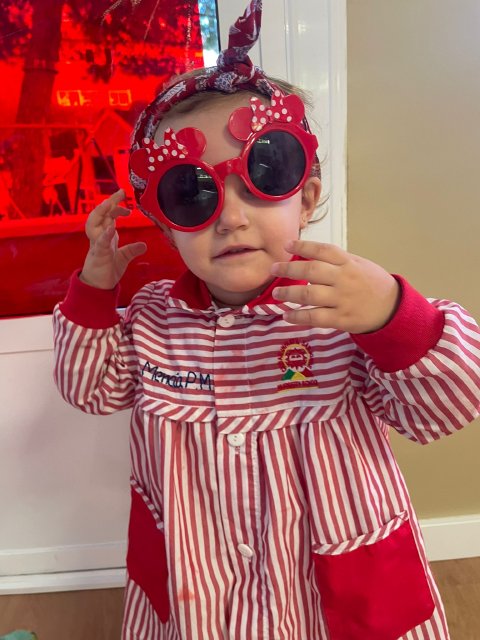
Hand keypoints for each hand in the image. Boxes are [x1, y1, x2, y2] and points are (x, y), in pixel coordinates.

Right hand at [80, 189, 146, 289]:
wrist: (98, 286)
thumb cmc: (107, 269)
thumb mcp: (124, 258)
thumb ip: (132, 250)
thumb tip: (144, 245)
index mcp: (105, 234)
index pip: (108, 215)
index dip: (115, 205)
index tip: (126, 199)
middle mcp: (99, 236)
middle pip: (100, 214)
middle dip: (109, 202)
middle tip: (121, 192)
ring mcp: (97, 244)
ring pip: (94, 224)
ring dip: (101, 213)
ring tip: (109, 204)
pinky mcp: (98, 255)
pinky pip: (100, 243)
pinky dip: (105, 235)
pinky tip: (111, 229)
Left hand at [271, 240, 399, 333]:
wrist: (392, 308)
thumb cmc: (371, 283)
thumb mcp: (358, 264)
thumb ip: (336, 260)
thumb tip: (307, 254)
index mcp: (348, 262)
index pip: (323, 250)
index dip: (303, 246)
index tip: (287, 245)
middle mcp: (343, 279)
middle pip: (311, 270)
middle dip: (289, 269)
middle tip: (273, 268)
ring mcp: (341, 299)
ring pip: (309, 295)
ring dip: (289, 293)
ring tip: (276, 294)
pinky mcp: (340, 319)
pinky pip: (315, 317)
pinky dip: (298, 317)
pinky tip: (287, 316)